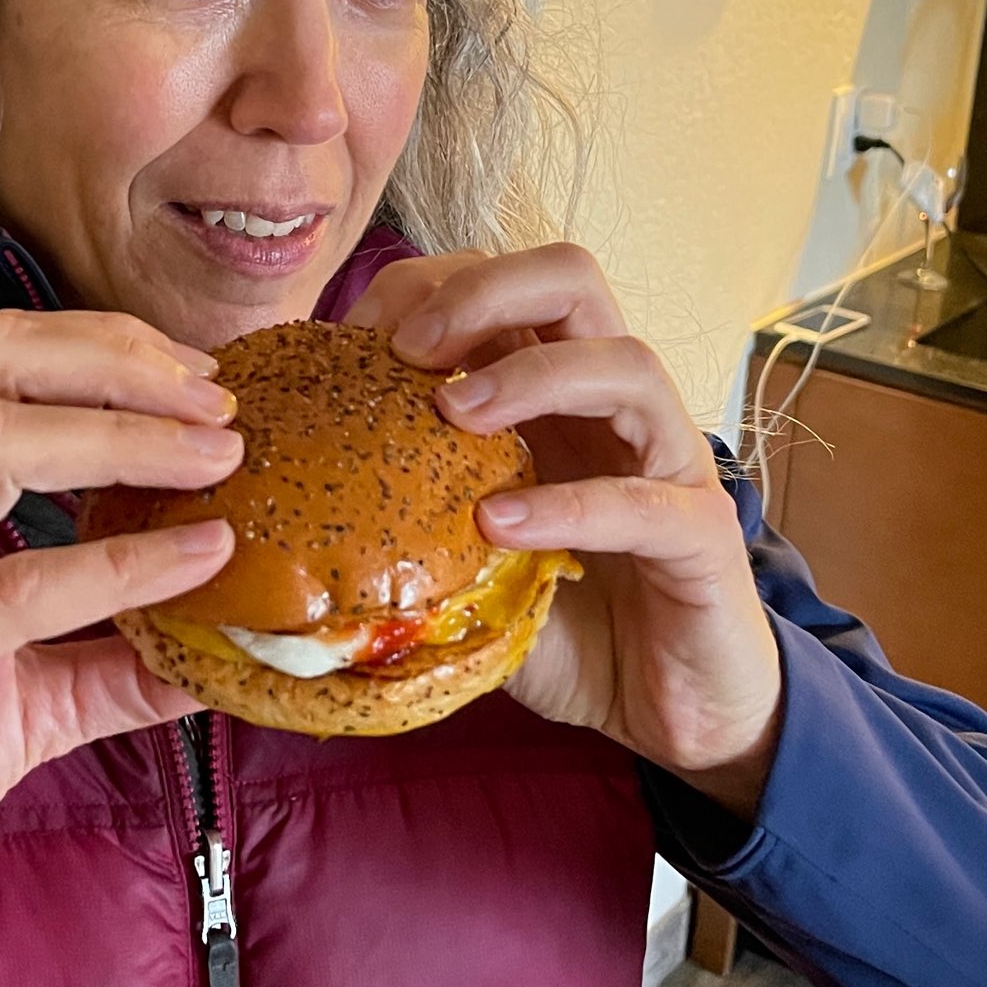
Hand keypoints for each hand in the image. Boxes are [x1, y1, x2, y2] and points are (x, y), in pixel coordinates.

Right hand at [0, 310, 240, 986]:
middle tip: (220, 402)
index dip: (104, 347)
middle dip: (120, 362)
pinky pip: (10, 590)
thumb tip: (223, 651)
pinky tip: (197, 560)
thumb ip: (113, 665)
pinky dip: (117, 565)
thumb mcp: (23, 702)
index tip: (200, 379)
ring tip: (217, 459)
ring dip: (124, 435)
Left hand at [347, 247, 781, 821]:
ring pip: (624, 362)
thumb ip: (401, 521)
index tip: (355, 339)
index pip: (500, 288)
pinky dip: (569, 505)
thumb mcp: (463, 562)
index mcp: (552, 394)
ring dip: (529, 374)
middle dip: (483, 291)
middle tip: (410, 348)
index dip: (425, 289)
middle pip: (572, 278)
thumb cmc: (564, 620)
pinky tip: (500, 526)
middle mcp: (612, 407)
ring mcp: (667, 463)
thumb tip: (285, 507)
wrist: (669, 707)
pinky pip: (644, 502)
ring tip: (453, 414)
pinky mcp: (701, 538)